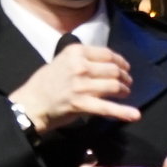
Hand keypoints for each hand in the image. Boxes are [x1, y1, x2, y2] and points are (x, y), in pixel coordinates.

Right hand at [9, 42, 139, 135]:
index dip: (120, 61)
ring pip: (114, 86)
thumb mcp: (62, 60)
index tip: (125, 67)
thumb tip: (104, 62)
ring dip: (124, 90)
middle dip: (124, 77)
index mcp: (76, 52)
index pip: (107, 54)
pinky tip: (134, 115)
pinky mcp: (82, 104)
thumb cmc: (45, 82)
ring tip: (126, 93)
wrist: (31, 103)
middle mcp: (80, 66)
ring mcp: (81, 85)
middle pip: (113, 70)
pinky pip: (107, 107)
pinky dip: (123, 112)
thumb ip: (81, 58)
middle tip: (127, 83)